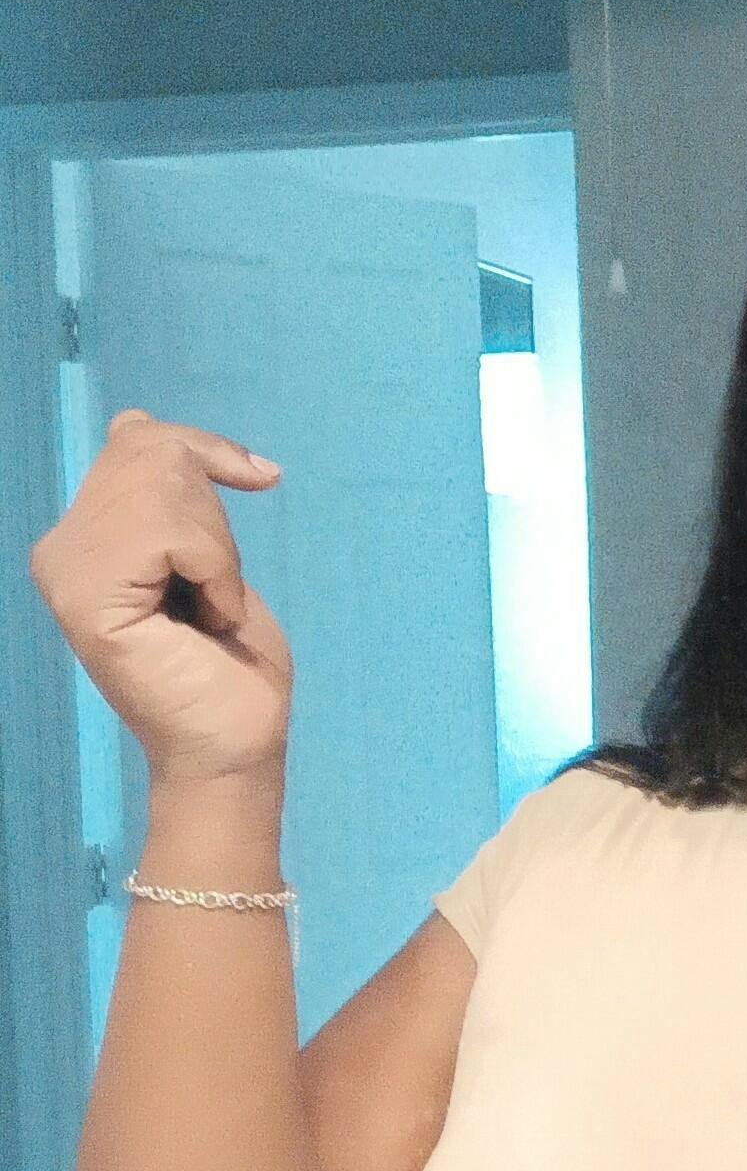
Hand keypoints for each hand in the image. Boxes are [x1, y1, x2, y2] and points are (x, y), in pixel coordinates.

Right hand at [27, 409, 292, 786]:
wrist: (234, 751)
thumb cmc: (231, 671)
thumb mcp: (209, 554)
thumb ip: (169, 493)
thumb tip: (135, 420)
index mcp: (84, 537)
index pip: (136, 438)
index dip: (207, 450)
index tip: (261, 478)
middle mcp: (61, 548)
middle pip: (151, 451)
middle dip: (215, 519)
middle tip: (217, 592)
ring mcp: (67, 569)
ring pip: (164, 488)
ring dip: (218, 554)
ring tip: (208, 612)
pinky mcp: (86, 596)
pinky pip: (173, 533)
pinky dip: (216, 575)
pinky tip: (206, 621)